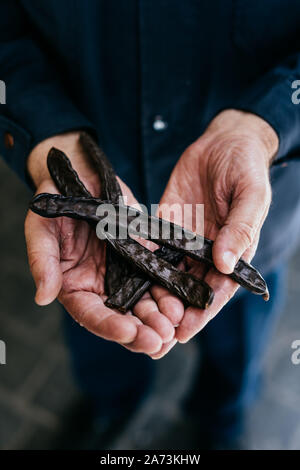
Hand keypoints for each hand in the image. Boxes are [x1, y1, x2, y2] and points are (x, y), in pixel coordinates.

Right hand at [25, 132, 178, 355]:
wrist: (83, 177)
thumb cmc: (56, 203)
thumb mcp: (41, 230)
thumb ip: (41, 262)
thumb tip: (43, 297)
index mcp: (76, 287)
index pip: (92, 315)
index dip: (109, 327)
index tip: (129, 333)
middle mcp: (102, 286)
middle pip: (123, 317)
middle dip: (142, 331)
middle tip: (161, 340)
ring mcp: (126, 273)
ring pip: (145, 302)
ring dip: (160, 316)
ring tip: (176, 325)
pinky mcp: (145, 257)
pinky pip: (160, 276)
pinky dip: (172, 289)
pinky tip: (184, 297)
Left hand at [151, 109, 278, 344]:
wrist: (222, 142)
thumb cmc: (245, 166)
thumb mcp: (250, 194)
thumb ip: (240, 228)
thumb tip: (226, 264)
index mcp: (233, 251)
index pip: (218, 290)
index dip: (201, 312)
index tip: (182, 332)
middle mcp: (207, 253)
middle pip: (190, 289)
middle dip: (173, 311)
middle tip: (151, 332)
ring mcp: (185, 241)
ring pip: (169, 275)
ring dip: (155, 295)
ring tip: (135, 313)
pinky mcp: (166, 226)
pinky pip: (153, 248)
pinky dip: (141, 263)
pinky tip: (125, 277)